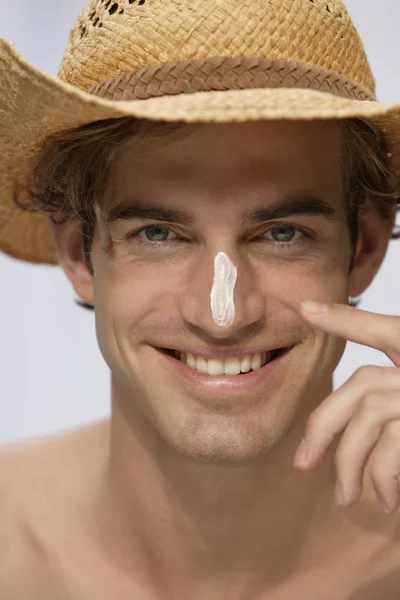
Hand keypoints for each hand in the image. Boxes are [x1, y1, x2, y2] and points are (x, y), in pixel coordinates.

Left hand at [293, 300, 399, 514]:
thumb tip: (358, 433)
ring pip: (371, 418)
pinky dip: (383, 475)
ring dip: (350, 463)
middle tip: (302, 464)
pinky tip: (386, 500)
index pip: (384, 327)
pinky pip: (394, 445)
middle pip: (361, 385)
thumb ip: (396, 399)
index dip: (345, 318)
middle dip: (322, 424)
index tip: (306, 309)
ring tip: (348, 497)